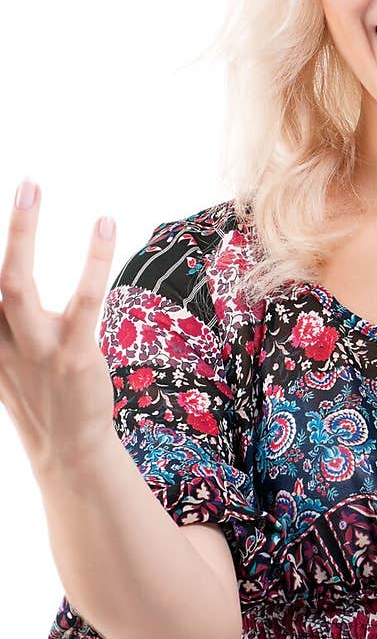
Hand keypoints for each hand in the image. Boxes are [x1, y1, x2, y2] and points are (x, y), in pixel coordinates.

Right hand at [0, 179, 117, 478]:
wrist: (70, 452)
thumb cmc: (39, 396)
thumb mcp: (6, 359)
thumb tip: (7, 280)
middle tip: (13, 185)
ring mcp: (35, 350)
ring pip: (15, 285)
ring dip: (20, 232)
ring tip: (30, 186)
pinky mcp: (72, 357)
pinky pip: (82, 301)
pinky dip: (93, 260)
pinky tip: (105, 225)